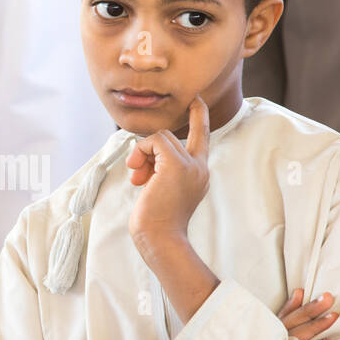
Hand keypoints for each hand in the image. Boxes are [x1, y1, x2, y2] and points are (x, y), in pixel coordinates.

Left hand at [127, 96, 210, 248]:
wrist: (160, 238)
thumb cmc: (156, 222)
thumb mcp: (161, 190)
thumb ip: (161, 170)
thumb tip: (142, 157)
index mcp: (199, 174)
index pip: (202, 138)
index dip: (199, 117)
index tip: (197, 100)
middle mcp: (200, 167)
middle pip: (171, 138)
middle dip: (148, 153)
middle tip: (139, 177)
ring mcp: (191, 165)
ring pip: (162, 137)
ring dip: (143, 154)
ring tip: (138, 178)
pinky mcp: (177, 165)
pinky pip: (155, 141)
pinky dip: (142, 153)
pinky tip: (138, 174)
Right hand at [277, 288, 337, 339]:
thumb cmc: (272, 339)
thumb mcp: (277, 322)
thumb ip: (289, 308)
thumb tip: (300, 292)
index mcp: (277, 323)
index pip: (293, 311)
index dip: (309, 304)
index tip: (324, 296)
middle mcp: (281, 334)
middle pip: (298, 319)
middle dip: (313, 309)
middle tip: (328, 299)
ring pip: (303, 334)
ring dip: (317, 325)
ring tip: (332, 317)